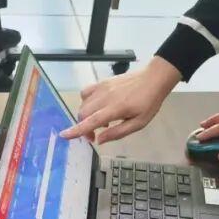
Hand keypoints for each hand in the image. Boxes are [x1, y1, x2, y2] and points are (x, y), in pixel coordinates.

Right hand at [61, 56, 181, 143]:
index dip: (76, 130)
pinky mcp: (103, 82)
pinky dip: (86, 102)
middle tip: (95, 135)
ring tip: (100, 122)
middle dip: (84, 127)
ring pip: (83, 104)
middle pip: (83, 113)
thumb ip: (118, 133)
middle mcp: (105, 97)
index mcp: (115, 108)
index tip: (64, 136)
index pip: (91, 121)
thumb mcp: (139, 123)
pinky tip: (97, 107)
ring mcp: (102, 87)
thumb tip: (99, 140)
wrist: (154, 78)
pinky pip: (86, 92)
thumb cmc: (149, 102)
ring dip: (86, 116)